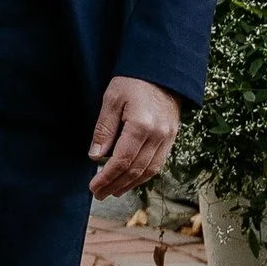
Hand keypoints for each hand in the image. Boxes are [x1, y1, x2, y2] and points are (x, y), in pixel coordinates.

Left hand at [87, 77, 180, 200]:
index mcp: (141, 125)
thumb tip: (95, 157)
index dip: (107, 178)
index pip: (122, 161)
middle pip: (135, 170)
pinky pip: (158, 163)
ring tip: (114, 191)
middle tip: (100, 194)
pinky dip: (144, 175)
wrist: (162, 71)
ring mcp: (168, 137)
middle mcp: (158, 135)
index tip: (94, 187)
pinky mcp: (172, 137)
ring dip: (130, 184)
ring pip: (149, 171)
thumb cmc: (133, 81)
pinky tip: (132, 179)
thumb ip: (104, 129)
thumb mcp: (112, 99)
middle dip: (116, 185)